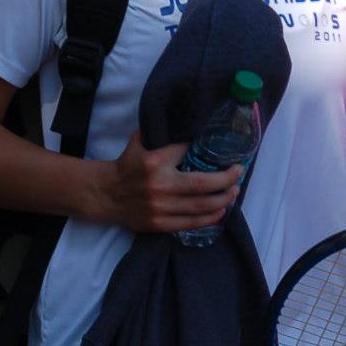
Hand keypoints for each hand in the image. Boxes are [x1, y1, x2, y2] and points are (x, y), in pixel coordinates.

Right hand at [96, 130, 242, 234]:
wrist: (106, 194)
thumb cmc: (127, 165)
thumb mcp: (140, 142)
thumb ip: (162, 132)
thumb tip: (189, 121)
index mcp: (155, 161)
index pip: (188, 152)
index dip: (206, 150)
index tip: (221, 150)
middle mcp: (160, 186)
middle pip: (203, 184)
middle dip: (227, 179)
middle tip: (238, 173)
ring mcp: (160, 208)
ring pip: (202, 207)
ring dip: (224, 199)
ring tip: (234, 191)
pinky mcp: (160, 225)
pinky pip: (191, 223)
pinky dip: (210, 218)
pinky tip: (221, 210)